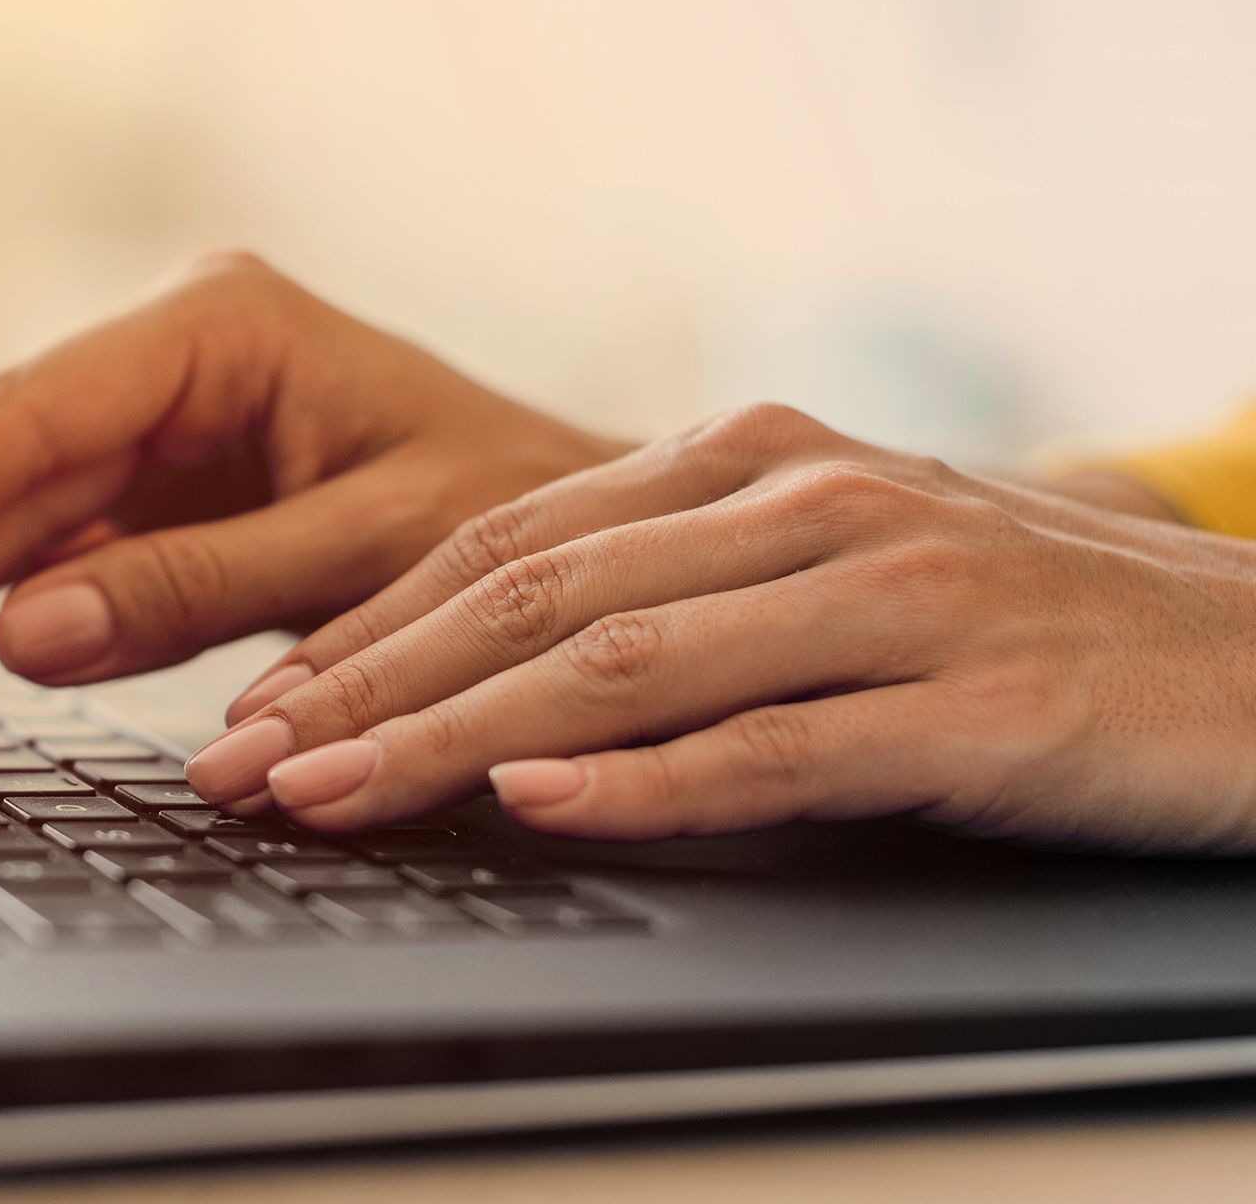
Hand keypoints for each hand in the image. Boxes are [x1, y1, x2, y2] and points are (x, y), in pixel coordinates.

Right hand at [0, 251, 626, 732]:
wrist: (623, 546)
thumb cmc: (542, 520)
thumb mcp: (382, 551)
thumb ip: (203, 586)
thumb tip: (26, 630)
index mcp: (223, 328)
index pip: (28, 419)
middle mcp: (171, 364)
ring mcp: (158, 435)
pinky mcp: (159, 505)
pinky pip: (43, 564)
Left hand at [190, 403, 1255, 853]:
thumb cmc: (1024, 628)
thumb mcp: (830, 572)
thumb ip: (676, 595)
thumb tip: (483, 687)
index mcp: (751, 461)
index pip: (504, 543)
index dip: (361, 630)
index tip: (250, 706)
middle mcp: (805, 503)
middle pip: (531, 597)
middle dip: (363, 688)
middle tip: (242, 765)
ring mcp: (894, 594)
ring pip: (625, 666)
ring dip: (452, 737)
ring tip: (334, 794)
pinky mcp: (978, 701)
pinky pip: (781, 744)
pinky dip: (650, 781)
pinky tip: (543, 805)